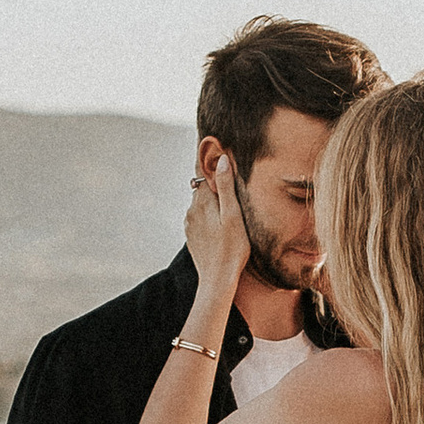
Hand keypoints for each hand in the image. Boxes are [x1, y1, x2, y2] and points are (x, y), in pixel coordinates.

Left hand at [183, 159, 248, 300]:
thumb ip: (225, 187)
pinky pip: (200, 217)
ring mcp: (190, 224)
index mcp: (202, 202)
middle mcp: (191, 210)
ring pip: (201, 202)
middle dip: (212, 180)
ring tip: (227, 202)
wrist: (217, 280)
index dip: (207, 158)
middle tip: (228, 173)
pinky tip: (221, 222)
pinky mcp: (192, 235)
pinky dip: (209, 213)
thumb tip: (221, 160)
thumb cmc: (232, 249)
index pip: (201, 171)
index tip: (211, 143)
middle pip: (202, 187)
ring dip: (212, 199)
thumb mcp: (233, 215)